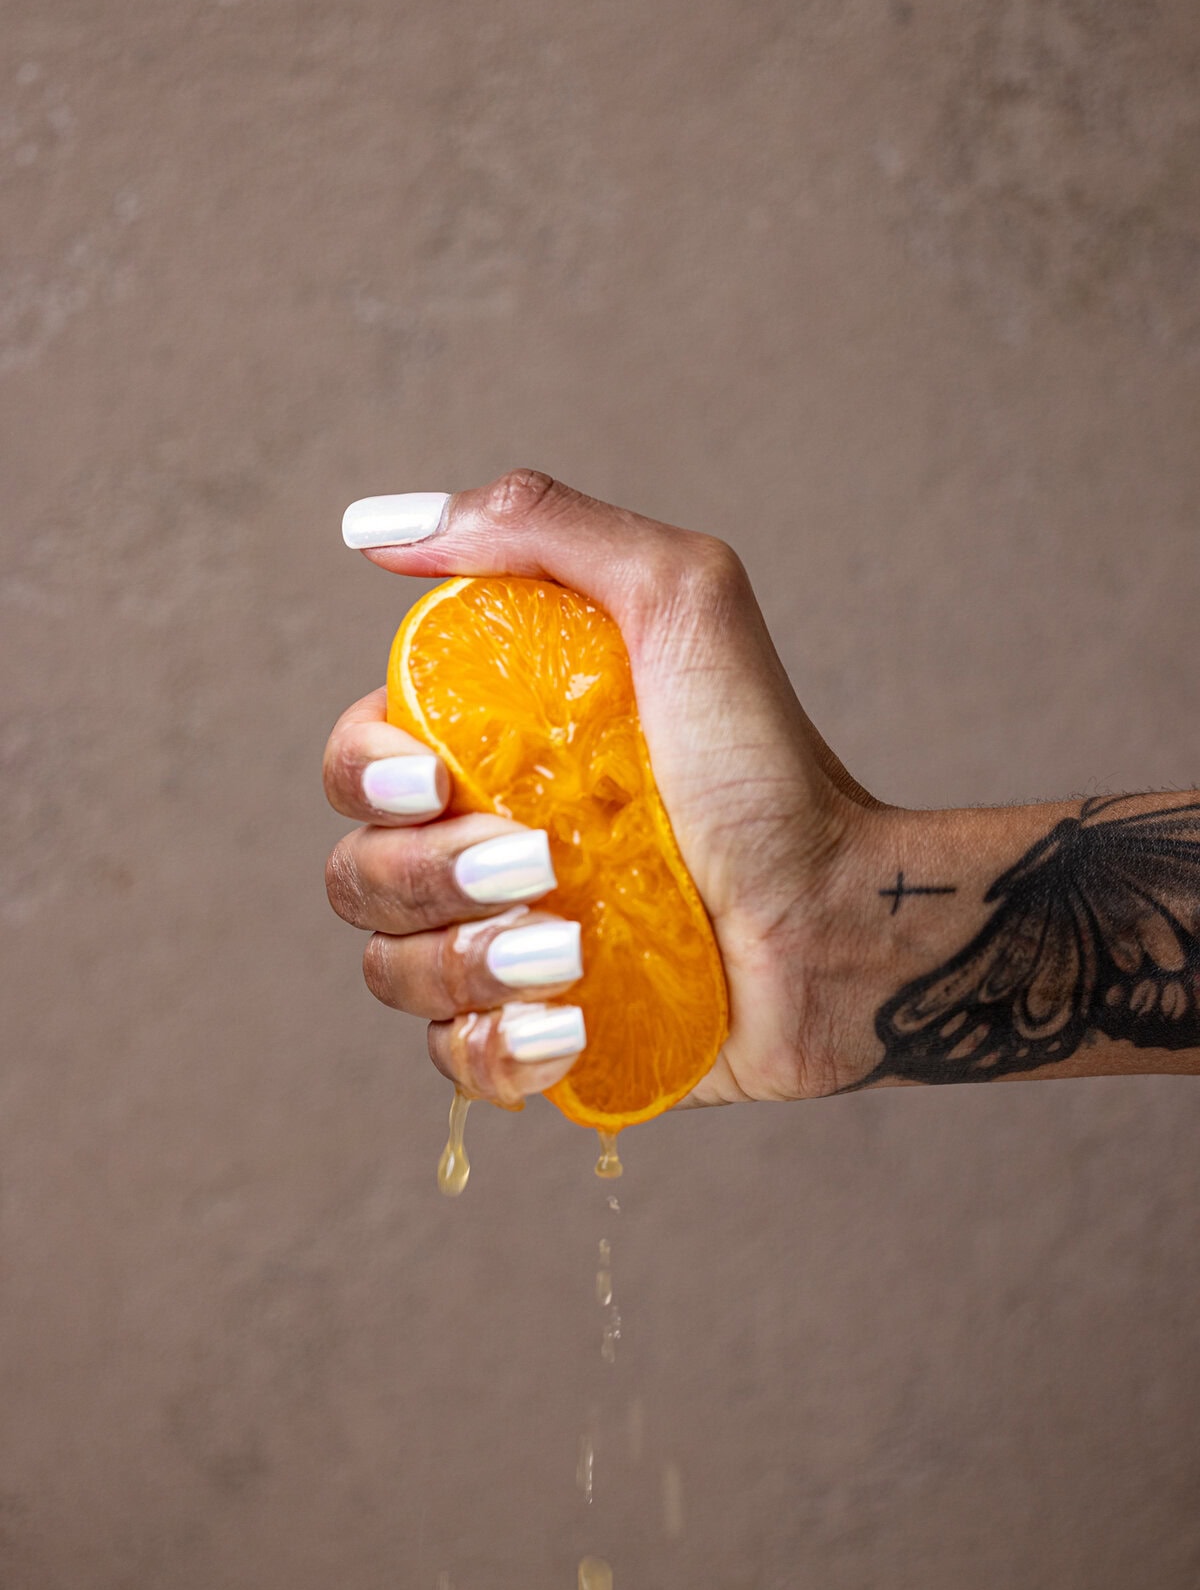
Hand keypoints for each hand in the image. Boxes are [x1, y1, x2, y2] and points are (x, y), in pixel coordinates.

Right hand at [324, 469, 880, 1108]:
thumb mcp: (679, 602)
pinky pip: (456, 1061)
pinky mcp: (542, 1035)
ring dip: (467, 964)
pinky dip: (499, 1050)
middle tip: (533, 865)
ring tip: (572, 948)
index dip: (364, 776)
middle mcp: (479, 845)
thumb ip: (542, 528)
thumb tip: (378, 532)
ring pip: (391, 971)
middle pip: (355, 874)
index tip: (432, 780)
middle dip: (425, 876)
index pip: (354, 763)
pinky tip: (572, 1022)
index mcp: (487, 749)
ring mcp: (506, 945)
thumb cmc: (767, 761)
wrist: (839, 916)